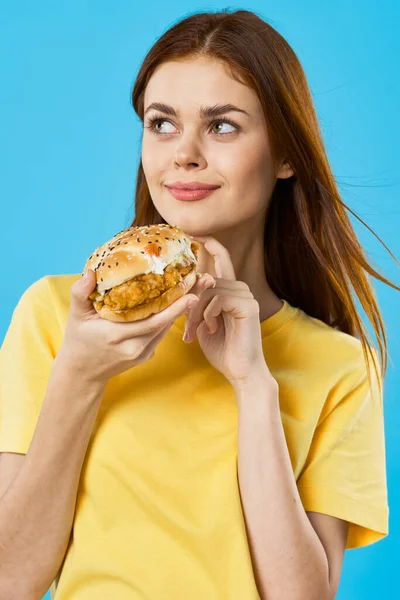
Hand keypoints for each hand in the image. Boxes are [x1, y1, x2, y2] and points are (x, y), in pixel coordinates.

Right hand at [57, 268, 213, 384]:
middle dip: (188, 301)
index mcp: (117, 335)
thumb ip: (80, 293)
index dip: (173, 307)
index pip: (152, 321)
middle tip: (205, 280)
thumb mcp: (75, 315)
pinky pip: (162, 332)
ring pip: (168, 327)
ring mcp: (143, 353)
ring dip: (185, 307)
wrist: (82, 372)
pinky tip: (184, 299)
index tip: (191, 291)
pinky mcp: (147, 355)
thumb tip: (89, 271)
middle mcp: (134, 346)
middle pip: (167, 322)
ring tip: (200, 285)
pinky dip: (173, 316)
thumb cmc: (79, 339)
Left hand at [183, 235, 272, 385]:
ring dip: (197, 312)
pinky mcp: (247, 305)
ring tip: (195, 333)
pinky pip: (217, 299)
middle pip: (206, 279)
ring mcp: (245, 295)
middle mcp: (240, 288)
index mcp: (230, 290)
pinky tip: (211, 329)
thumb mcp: (202, 323)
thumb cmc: (221, 349)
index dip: (209, 242)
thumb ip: (196, 304)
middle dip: (191, 302)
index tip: (191, 233)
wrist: (241, 372)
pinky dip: (208, 315)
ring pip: (209, 289)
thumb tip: (181, 291)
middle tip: (187, 329)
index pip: (221, 258)